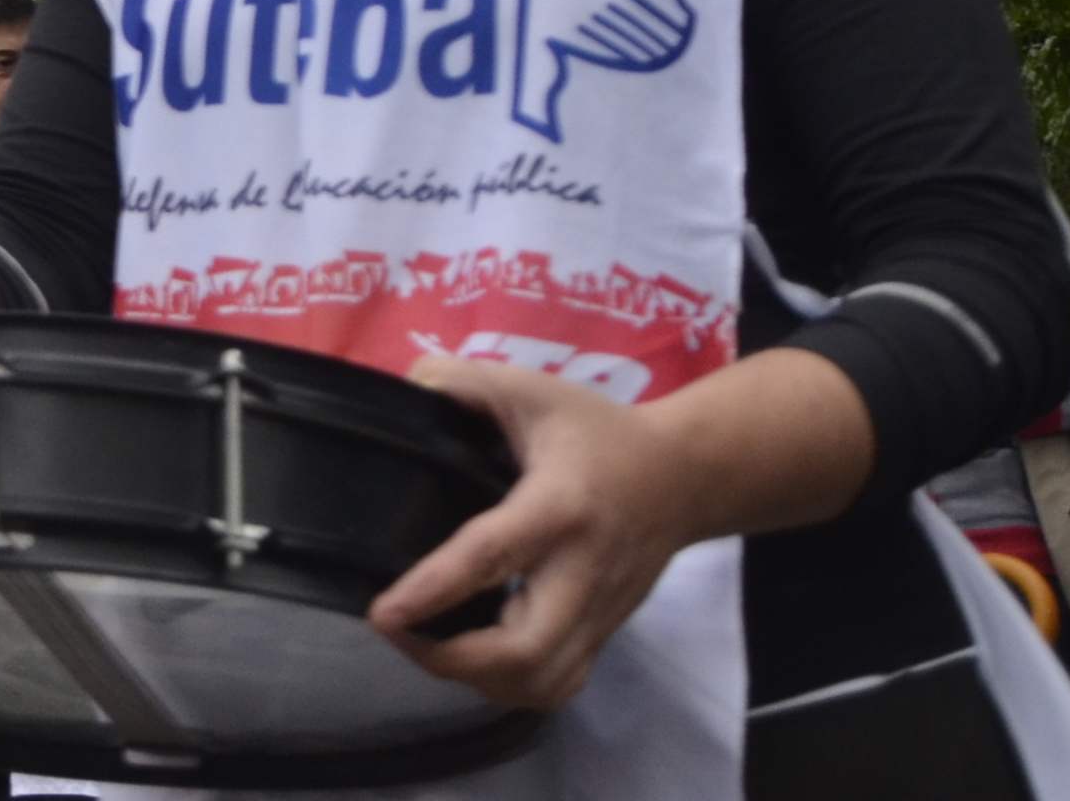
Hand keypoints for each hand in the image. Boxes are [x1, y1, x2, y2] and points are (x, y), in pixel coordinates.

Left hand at [369, 357, 704, 706]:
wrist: (685, 476)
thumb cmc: (598, 431)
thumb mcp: (530, 389)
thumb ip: (460, 382)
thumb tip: (404, 392)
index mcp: (558, 507)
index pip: (494, 557)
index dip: (435, 590)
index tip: (384, 612)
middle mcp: (583, 572)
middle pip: (526, 652)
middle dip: (450, 659)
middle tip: (396, 630)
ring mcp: (599, 613)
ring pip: (542, 682)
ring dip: (476, 679)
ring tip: (425, 644)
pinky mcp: (605, 634)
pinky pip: (557, 685)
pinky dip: (508, 686)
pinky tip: (472, 659)